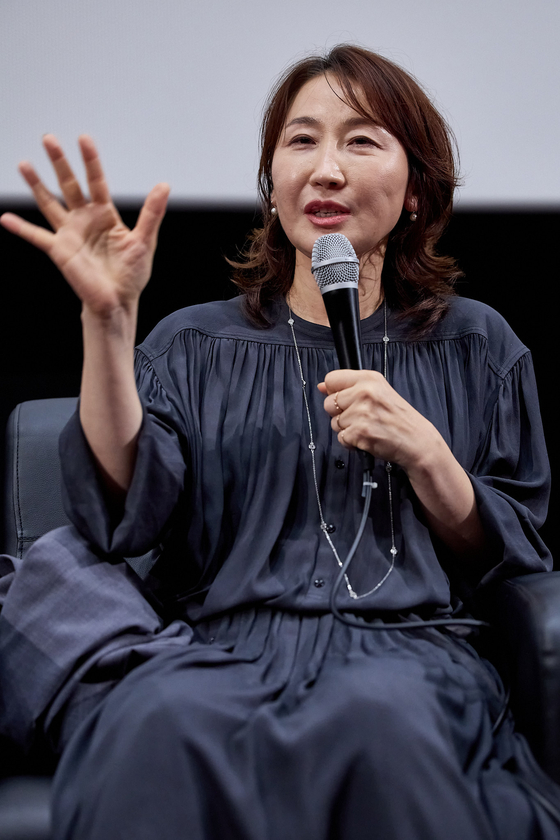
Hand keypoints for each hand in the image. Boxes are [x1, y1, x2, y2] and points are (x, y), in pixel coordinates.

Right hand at [0, 134, 168, 316]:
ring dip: (36, 185)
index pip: (96, 182)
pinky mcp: (60, 251)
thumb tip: (164, 186)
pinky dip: (21, 228)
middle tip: (48, 138)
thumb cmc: (131, 274)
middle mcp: (85, 220)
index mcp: (105, 215)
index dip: (90, 161)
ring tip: (24, 164)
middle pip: (70, 185)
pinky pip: (37, 237)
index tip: (83, 139)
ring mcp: (70, 233)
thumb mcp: (144, 241)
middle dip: (59, 163)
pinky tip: (6, 218)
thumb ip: (151, 213)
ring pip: (49, 203)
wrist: (118, 301)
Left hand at [318, 369, 438, 473]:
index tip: (345, 400)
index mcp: (370, 379)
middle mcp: (365, 392)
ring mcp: (362, 413)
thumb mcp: (379, 392)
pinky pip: (341, 438)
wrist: (417, 441)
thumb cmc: (399, 419)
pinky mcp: (360, 432)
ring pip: (334, 423)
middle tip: (361, 417)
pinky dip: (351, 442)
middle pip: (329, 403)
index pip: (332, 379)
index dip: (334, 392)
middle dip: (340, 414)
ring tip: (367, 428)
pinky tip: (367, 438)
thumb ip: (349, 387)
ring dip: (347, 429)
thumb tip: (322, 386)